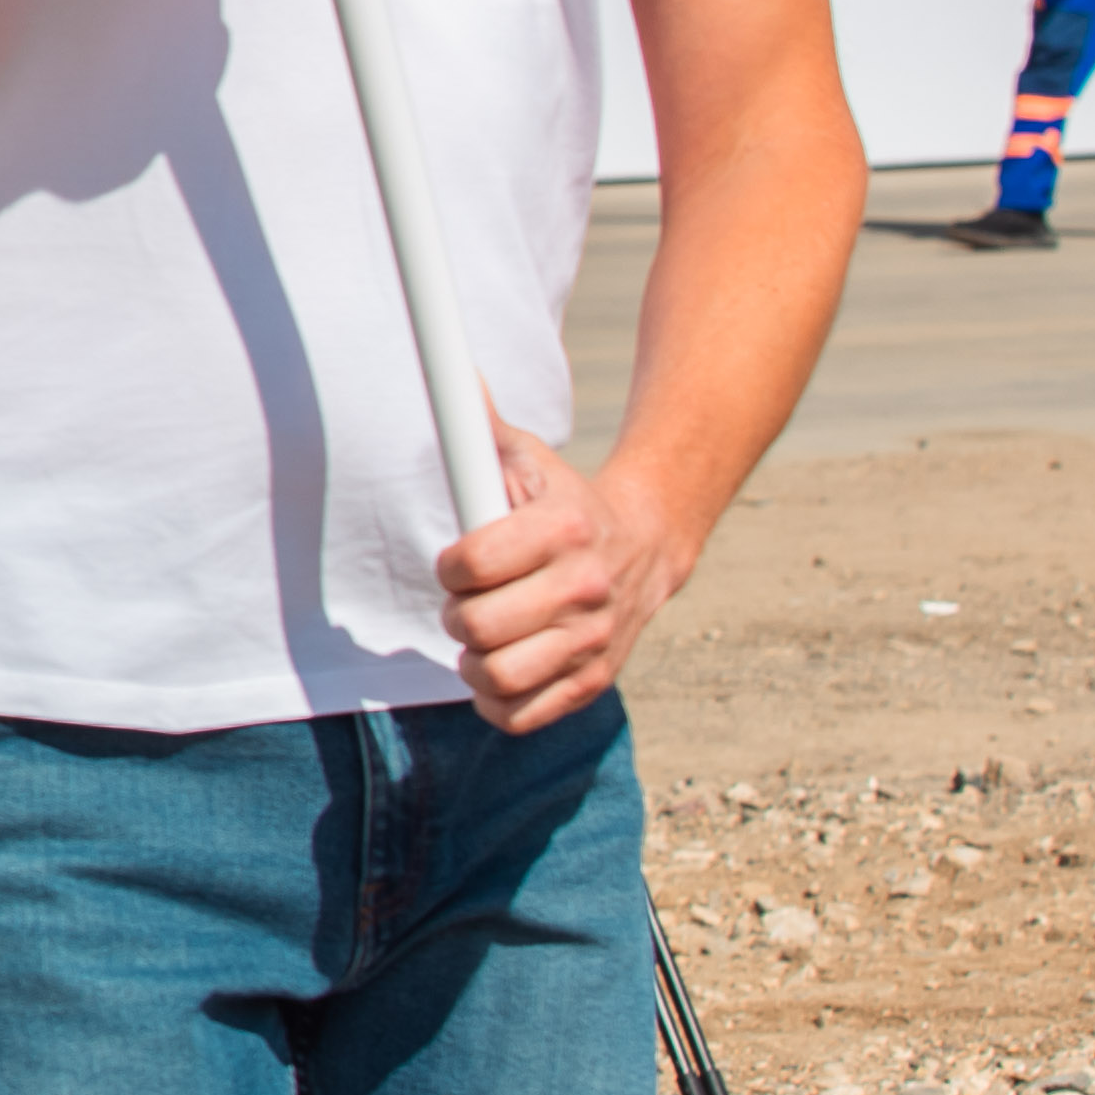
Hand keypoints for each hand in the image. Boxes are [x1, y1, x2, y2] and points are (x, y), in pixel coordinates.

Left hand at [435, 422, 693, 729]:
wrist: (644, 546)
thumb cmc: (565, 501)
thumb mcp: (529, 458)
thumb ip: (481, 426)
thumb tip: (454, 378)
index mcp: (564, 529)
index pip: (472, 564)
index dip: (450, 566)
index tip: (459, 562)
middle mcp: (585, 588)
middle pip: (478, 625)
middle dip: (456, 614)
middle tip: (468, 602)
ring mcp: (594, 641)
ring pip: (497, 676)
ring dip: (472, 661)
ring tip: (482, 638)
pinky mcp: (594, 682)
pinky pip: (521, 715)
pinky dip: (495, 700)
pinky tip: (499, 669)